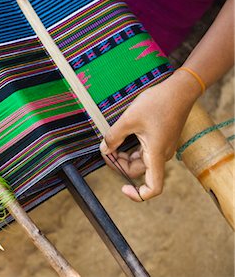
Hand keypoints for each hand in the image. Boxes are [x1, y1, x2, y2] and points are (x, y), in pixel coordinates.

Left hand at [99, 71, 200, 200]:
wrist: (179, 89)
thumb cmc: (157, 103)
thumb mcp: (129, 119)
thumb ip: (113, 136)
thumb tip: (104, 149)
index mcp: (156, 155)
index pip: (153, 188)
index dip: (138, 195)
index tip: (123, 187)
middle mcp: (161, 155)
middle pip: (138, 171)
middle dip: (120, 164)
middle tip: (105, 150)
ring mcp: (162, 148)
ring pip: (140, 161)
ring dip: (124, 156)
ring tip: (111, 142)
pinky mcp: (161, 140)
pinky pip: (144, 152)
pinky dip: (131, 149)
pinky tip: (121, 137)